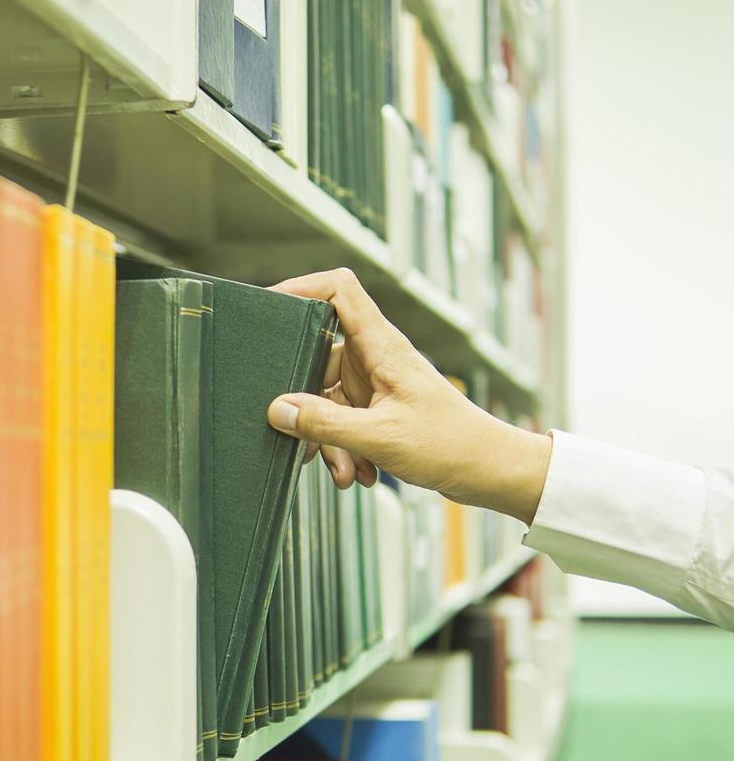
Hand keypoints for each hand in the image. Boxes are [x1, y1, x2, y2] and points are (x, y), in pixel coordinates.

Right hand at [266, 268, 552, 524]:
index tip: (269, 308)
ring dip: (328, 439)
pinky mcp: (378, 409)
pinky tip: (358, 472)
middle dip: (307, 404)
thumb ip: (324, 423)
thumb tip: (278, 409)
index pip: (338, 290)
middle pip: (318, 359)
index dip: (301, 287)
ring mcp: (376, 384)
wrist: (491, 472)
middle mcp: (376, 358)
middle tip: (308, 440)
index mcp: (382, 347)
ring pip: (327, 399)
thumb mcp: (379, 438)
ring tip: (345, 470)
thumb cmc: (453, 445)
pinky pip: (342, 421)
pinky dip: (343, 449)